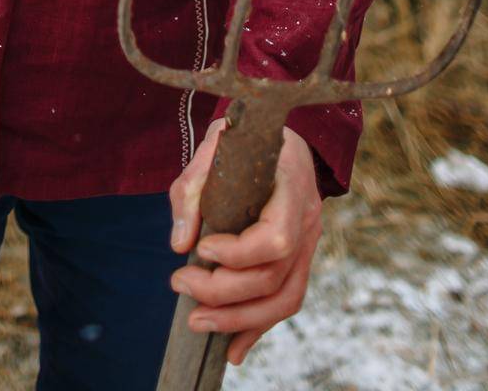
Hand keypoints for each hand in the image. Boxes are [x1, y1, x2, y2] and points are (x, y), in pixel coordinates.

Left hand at [168, 119, 322, 364]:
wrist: (284, 138)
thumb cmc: (247, 138)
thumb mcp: (216, 144)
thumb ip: (193, 188)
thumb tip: (179, 244)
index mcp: (292, 187)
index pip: (276, 238)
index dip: (238, 254)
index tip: (202, 249)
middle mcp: (307, 220)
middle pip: (274, 276)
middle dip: (224, 292)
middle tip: (180, 284)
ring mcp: (309, 244)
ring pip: (283, 298)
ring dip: (239, 320)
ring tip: (198, 323)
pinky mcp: (299, 261)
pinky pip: (285, 301)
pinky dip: (258, 328)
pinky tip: (232, 349)